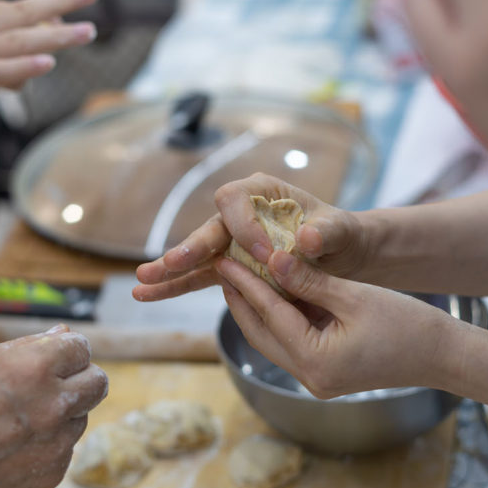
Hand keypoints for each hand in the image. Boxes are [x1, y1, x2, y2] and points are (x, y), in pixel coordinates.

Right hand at [0, 325, 107, 487]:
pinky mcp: (50, 476)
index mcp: (34, 367)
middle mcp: (53, 405)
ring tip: (15, 423)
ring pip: (79, 420)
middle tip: (52, 385)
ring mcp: (55, 444)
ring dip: (60, 416)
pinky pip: (63, 454)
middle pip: (98, 383)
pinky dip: (45, 451)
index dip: (67, 350)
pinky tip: (10, 451)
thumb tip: (63, 333)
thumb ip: (26, 348)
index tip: (56, 357)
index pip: (81, 348)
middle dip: (81, 379)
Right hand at [134, 173, 368, 301]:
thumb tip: (306, 238)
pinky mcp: (229, 266)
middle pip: (209, 226)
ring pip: (197, 255)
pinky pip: (199, 276)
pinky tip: (148, 295)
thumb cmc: (341, 235)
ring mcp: (231, 241)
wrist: (343, 257)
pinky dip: (177, 286)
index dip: (245, 227)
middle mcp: (240, 213)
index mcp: (262, 192)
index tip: (266, 256)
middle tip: (177, 262)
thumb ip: (327, 232)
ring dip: (171, 270)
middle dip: (192, 246)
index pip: (237, 200)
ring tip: (143, 283)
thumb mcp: (341, 231)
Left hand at [214, 252, 458, 398]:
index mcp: (316, 362)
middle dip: (241, 299)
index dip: (245, 283)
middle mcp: (309, 378)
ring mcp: (316, 379)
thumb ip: (309, 280)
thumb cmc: (407, 324)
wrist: (442, 356)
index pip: (269, 315)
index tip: (225, 258)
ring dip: (257, 308)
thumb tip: (271, 259)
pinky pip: (291, 343)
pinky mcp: (324, 374)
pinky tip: (272, 291)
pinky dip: (279, 317)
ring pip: (273, 339)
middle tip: (223, 265)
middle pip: (261, 334)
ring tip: (240, 275)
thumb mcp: (354, 296)